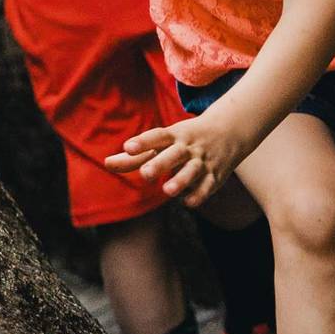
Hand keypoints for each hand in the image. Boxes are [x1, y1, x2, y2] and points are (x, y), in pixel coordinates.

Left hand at [104, 113, 251, 208]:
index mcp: (173, 135)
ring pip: (193, 170)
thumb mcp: (161, 143)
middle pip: (175, 154)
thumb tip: (106, 164)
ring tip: (167, 191)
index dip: (143, 141)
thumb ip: (134, 157)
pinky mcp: (216, 175)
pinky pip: (208, 185)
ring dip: (182, 180)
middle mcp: (188, 147)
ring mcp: (202, 160)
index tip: (128, 147)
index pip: (157, 136)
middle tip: (146, 174)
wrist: (228, 131)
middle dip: (161, 164)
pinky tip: (187, 202)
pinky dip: (199, 194)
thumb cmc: (184, 139)